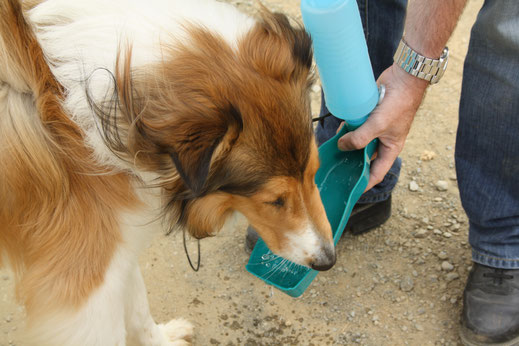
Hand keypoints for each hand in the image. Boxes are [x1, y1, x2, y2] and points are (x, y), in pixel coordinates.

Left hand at [337, 64, 428, 190]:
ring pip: (359, 142)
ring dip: (348, 144)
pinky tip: (338, 130)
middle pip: (364, 157)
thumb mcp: (378, 126)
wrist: (404, 78)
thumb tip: (341, 146)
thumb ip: (359, 138)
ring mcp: (376, 129)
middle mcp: (383, 141)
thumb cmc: (398, 105)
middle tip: (334, 169)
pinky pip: (356, 127)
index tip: (350, 190)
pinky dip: (348, 129)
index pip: (376, 173)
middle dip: (351, 162)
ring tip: (332, 151)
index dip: (364, 183)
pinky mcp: (369, 117)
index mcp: (390, 149)